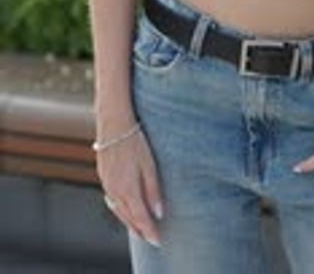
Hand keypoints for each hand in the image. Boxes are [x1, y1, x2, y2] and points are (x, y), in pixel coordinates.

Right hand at [96, 127, 163, 244]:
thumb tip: (159, 213)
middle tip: (150, 239)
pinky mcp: (103, 176)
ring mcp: (107, 184)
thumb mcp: (149, 166)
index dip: (149, 230)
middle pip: (128, 217)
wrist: (113, 124)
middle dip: (139, 229)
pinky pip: (112, 200)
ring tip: (138, 229)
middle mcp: (115, 191)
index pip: (140, 217)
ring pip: (118, 210)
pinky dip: (119, 210)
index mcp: (127, 189)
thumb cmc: (134, 142)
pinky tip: (124, 209)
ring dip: (128, 221)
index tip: (158, 240)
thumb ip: (153, 190)